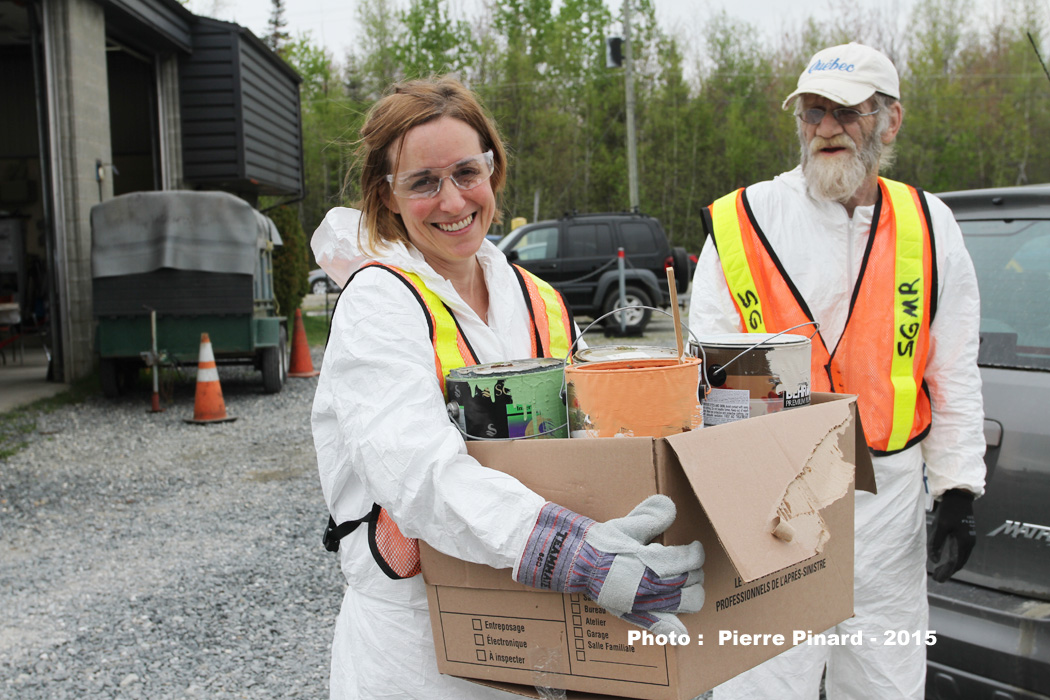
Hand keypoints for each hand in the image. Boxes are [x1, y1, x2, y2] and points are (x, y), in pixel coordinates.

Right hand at [515, 496, 704, 635]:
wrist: (577, 563)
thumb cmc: (601, 543)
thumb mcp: (627, 525)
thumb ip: (651, 516)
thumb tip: (671, 507)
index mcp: (652, 561)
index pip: (689, 560)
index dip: (697, 553)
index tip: (695, 547)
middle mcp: (652, 584)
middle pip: (691, 582)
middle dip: (695, 572)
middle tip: (688, 565)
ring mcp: (645, 602)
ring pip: (684, 603)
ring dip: (691, 593)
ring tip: (685, 584)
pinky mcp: (635, 613)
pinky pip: (659, 626)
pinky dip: (672, 630)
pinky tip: (680, 633)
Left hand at [928, 489, 976, 582]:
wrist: (959, 497)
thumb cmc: (949, 511)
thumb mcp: (940, 527)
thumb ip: (936, 544)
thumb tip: (935, 561)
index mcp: (964, 543)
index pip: (956, 564)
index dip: (946, 573)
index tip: (937, 579)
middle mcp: (969, 543)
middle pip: (959, 563)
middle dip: (948, 572)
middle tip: (937, 579)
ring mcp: (969, 539)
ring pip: (960, 558)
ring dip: (951, 566)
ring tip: (939, 571)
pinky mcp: (966, 535)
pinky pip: (960, 551)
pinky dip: (953, 558)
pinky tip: (945, 559)